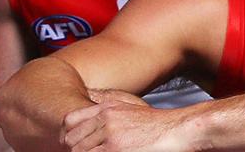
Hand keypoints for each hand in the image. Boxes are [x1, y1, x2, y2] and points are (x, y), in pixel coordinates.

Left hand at [61, 89, 190, 150]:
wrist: (176, 132)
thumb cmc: (156, 125)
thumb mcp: (130, 107)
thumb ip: (107, 104)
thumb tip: (88, 98)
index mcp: (107, 109)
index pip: (70, 120)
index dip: (68, 135)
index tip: (72, 143)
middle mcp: (106, 120)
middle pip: (73, 141)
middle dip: (77, 149)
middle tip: (88, 150)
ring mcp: (109, 137)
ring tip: (104, 151)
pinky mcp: (114, 151)